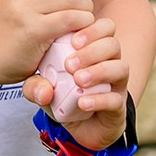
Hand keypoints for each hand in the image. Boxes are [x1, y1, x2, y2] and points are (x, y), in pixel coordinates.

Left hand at [23, 17, 129, 154]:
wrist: (77, 127)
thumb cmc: (62, 98)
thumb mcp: (41, 89)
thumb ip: (35, 86)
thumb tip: (43, 91)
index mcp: (93, 50)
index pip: (104, 28)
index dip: (92, 30)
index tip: (73, 41)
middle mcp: (109, 63)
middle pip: (113, 45)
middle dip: (92, 51)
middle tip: (70, 64)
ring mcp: (116, 85)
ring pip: (121, 68)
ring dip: (99, 71)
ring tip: (78, 80)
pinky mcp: (119, 107)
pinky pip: (116, 99)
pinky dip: (99, 99)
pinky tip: (83, 102)